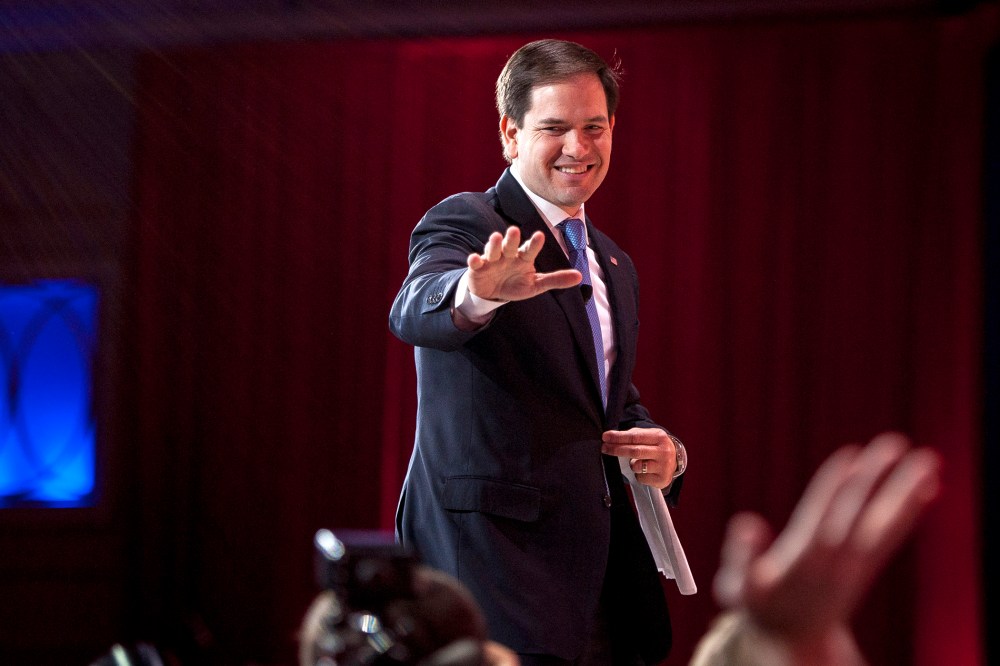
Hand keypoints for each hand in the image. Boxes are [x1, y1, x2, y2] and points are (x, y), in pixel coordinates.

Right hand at [467, 226, 581, 301]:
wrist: (493, 294)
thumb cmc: (516, 285)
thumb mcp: (536, 285)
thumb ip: (555, 280)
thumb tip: (580, 277)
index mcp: (523, 257)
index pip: (530, 249)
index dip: (534, 243)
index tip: (540, 235)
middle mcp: (508, 255)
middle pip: (510, 245)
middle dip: (512, 238)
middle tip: (514, 230)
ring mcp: (492, 260)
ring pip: (493, 250)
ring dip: (494, 244)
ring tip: (495, 237)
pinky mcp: (478, 268)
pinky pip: (476, 263)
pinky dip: (474, 260)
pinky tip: (475, 258)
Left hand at [601, 427, 678, 488]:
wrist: (674, 461)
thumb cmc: (655, 447)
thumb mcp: (648, 437)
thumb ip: (632, 436)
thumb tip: (610, 437)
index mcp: (659, 437)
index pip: (635, 436)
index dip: (618, 437)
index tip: (605, 437)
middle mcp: (663, 451)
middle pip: (635, 451)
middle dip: (617, 449)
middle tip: (604, 448)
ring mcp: (664, 466)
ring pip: (636, 466)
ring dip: (631, 464)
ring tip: (636, 462)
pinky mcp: (662, 479)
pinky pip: (641, 478)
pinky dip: (638, 475)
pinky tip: (644, 471)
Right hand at [711, 433, 940, 658]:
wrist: (796, 645)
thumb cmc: (762, 611)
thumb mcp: (740, 589)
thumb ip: (742, 556)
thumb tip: (748, 523)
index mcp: (804, 562)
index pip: (822, 519)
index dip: (835, 488)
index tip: (851, 456)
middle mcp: (837, 561)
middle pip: (861, 515)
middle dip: (878, 480)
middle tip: (896, 444)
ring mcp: (856, 563)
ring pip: (885, 524)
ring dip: (908, 492)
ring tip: (929, 461)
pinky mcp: (866, 565)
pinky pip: (892, 536)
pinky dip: (912, 511)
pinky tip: (929, 487)